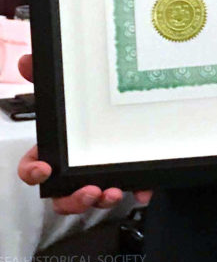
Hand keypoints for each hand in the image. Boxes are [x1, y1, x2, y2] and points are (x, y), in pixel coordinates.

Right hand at [15, 55, 152, 212]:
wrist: (128, 108)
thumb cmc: (87, 110)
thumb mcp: (69, 91)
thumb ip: (46, 76)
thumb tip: (27, 60)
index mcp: (56, 150)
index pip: (33, 168)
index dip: (33, 172)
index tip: (44, 169)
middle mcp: (74, 168)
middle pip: (61, 195)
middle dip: (73, 199)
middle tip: (89, 190)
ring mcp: (98, 175)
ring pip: (91, 199)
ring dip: (100, 201)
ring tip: (113, 192)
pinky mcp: (125, 176)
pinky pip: (128, 189)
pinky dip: (136, 191)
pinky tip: (144, 190)